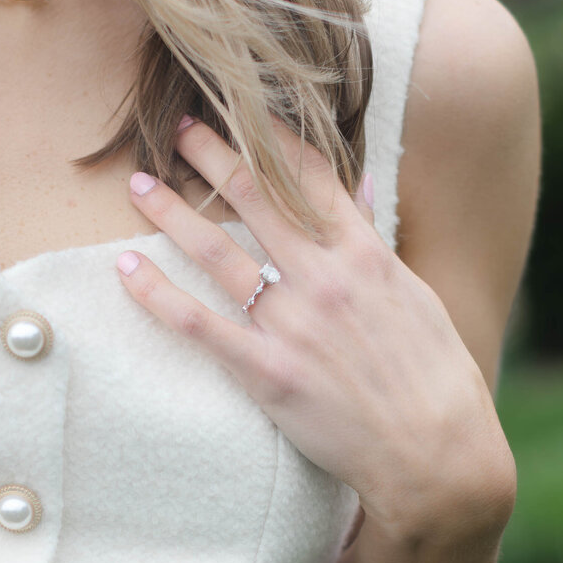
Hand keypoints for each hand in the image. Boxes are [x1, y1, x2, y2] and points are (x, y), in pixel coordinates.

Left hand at [116, 119, 514, 540]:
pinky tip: (126, 269)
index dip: (267, 136)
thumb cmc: (435, 379)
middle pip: (254, 197)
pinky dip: (157, 294)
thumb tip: (363, 185)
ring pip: (217, 251)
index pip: (309, 176)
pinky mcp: (267, 372)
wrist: (436, 453)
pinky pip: (198, 324)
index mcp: (366, 255)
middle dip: (209, 155)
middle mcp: (325, 278)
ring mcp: (293, 323)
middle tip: (173, 128)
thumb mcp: (416, 297)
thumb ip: (377, 241)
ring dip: (171, 211)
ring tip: (136, 184)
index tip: (237, 109)